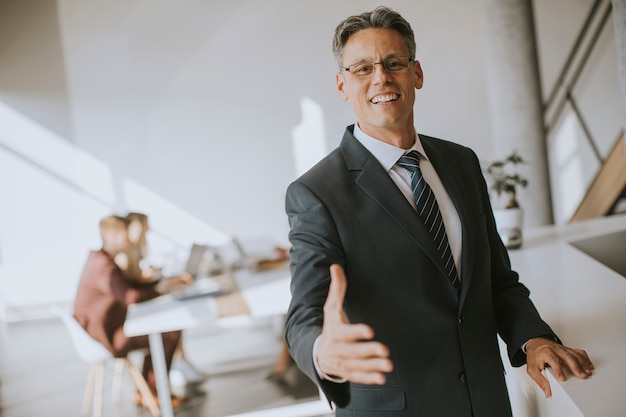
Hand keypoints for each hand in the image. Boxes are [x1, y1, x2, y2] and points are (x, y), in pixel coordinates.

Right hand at [316, 264, 392, 383]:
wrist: (316, 353)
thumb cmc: (330, 326)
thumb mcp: (331, 308)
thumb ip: (337, 288)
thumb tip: (335, 266)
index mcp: (335, 332)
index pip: (345, 332)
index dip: (357, 331)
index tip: (370, 330)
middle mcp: (338, 349)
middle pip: (354, 351)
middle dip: (369, 351)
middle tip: (385, 350)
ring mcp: (342, 363)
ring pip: (358, 366)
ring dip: (373, 366)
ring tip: (389, 365)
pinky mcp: (348, 373)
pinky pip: (358, 377)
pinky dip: (370, 379)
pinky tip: (382, 378)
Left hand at [525, 337, 593, 397]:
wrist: (535, 344)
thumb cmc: (534, 356)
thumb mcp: (532, 369)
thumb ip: (540, 381)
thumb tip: (547, 392)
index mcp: (546, 353)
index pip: (554, 361)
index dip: (559, 370)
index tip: (562, 379)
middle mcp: (555, 350)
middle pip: (568, 357)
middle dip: (576, 367)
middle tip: (582, 376)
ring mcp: (562, 349)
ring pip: (574, 355)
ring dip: (583, 364)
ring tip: (588, 372)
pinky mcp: (568, 349)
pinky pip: (578, 352)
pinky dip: (585, 359)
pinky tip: (588, 365)